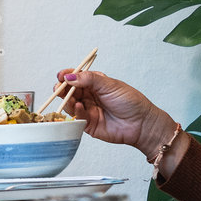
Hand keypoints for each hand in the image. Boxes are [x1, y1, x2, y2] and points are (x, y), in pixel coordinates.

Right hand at [54, 68, 175, 156]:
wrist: (141, 124)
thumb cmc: (130, 102)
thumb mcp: (110, 85)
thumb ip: (89, 79)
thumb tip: (70, 77)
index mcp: (95, 83)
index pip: (77, 77)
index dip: (67, 75)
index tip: (61, 75)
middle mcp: (90, 96)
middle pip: (70, 91)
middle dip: (62, 89)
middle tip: (59, 87)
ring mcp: (88, 110)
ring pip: (70, 104)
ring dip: (67, 100)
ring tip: (69, 98)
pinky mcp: (88, 125)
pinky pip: (77, 117)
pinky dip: (76, 111)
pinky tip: (79, 106)